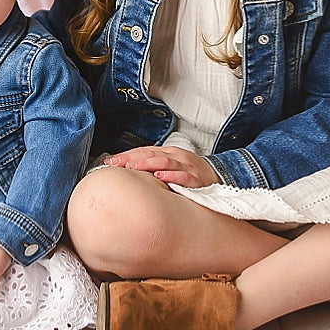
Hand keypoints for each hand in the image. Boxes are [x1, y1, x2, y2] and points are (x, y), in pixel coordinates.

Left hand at [103, 145, 218, 187]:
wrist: (219, 177)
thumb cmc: (191, 173)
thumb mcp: (172, 166)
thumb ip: (153, 168)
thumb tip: (128, 172)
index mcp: (168, 153)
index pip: (144, 151)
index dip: (127, 155)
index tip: (110, 161)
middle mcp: (176, 156)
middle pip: (151, 154)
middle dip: (131, 158)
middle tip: (115, 163)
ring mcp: (187, 166)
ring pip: (165, 162)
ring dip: (147, 163)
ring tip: (132, 166)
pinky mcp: (196, 179)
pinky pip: (183, 177)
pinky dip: (171, 176)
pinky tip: (160, 177)